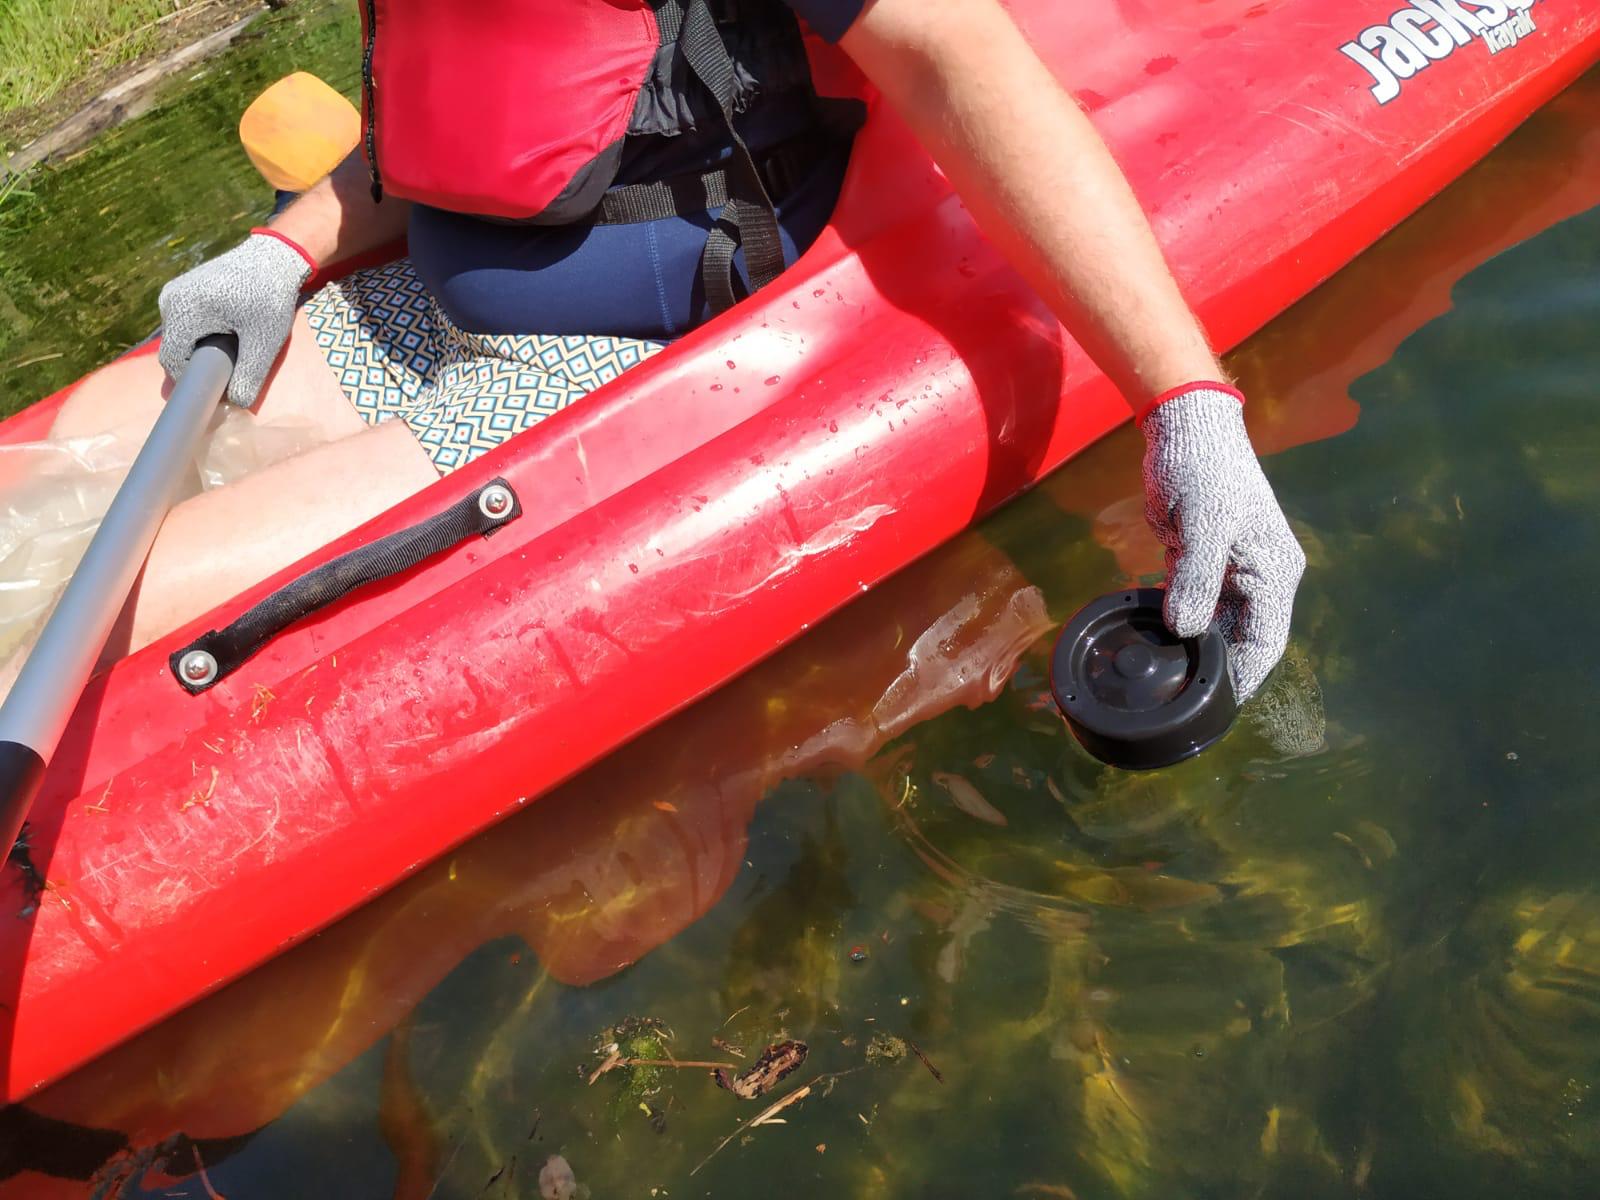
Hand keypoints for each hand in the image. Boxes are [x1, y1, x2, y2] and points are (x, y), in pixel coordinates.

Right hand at [157, 231, 313, 407]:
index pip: (173, 362)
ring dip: (200, 351)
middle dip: (198, 367)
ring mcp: (173, 292)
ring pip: (180, 338)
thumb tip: (236, 404)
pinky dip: (201, 336)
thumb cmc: (270, 297)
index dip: (191, 383)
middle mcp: (169, 300)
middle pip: (175, 350)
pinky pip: (185, 324)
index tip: (216, 392)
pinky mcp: (183, 290)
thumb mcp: (264, 341)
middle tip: (230, 373)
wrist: (275, 257)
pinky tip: (227, 337)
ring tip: (232, 351)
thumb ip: (249, 376)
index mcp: (182, 311)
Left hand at [1140, 384, 1305, 700]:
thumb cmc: (1203, 468)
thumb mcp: (1202, 522)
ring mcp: (1230, 572)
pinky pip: (1195, 606)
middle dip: (1216, 670)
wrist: (1185, 429)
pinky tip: (1156, 642)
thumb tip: (1187, 629)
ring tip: (1165, 679)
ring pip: (1217, 627)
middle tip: (1181, 700)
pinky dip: (1179, 624)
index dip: (1246, 677)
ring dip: (1195, 649)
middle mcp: (1259, 577)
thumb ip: (1196, 578)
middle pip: (1242, 640)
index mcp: (1274, 571)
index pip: (1267, 641)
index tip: (1219, 707)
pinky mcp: (1202, 564)